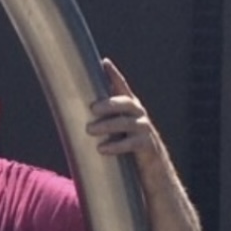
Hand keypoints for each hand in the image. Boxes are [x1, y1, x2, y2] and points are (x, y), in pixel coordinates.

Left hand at [84, 58, 169, 174]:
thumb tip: (76, 110)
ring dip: (108, 125)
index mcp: (131, 107)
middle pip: (126, 103)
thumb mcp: (118, 128)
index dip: (114, 74)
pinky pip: (131, 144)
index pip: (122, 87)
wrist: (154, 167)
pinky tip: (102, 149)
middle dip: (109, 104)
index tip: (105, 63)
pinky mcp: (147, 146)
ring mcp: (144, 129)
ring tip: (90, 130)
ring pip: (127, 123)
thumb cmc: (129, 145)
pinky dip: (116, 146)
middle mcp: (139, 115)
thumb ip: (105, 118)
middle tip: (92, 108)